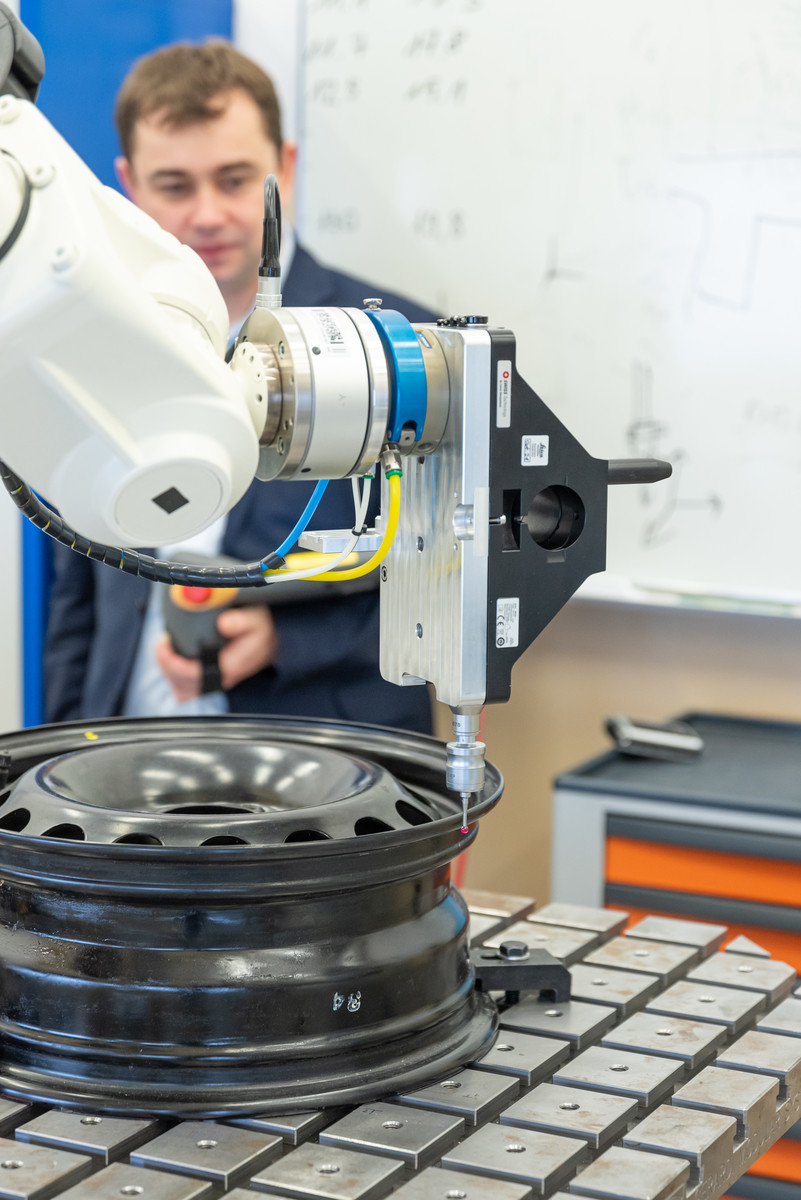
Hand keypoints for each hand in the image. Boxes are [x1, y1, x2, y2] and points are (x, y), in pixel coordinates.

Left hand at [154, 607, 278, 700]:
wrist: (269, 638)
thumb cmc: (260, 629)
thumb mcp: (256, 618)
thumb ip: (242, 620)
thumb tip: (223, 624)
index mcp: (232, 667)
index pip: (196, 675)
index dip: (176, 664)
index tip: (166, 644)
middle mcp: (223, 680)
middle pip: (186, 686)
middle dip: (169, 666)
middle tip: (162, 644)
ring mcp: (216, 683)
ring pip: (184, 690)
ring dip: (170, 671)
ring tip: (164, 649)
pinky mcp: (210, 681)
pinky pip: (186, 689)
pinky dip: (175, 676)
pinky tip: (172, 660)